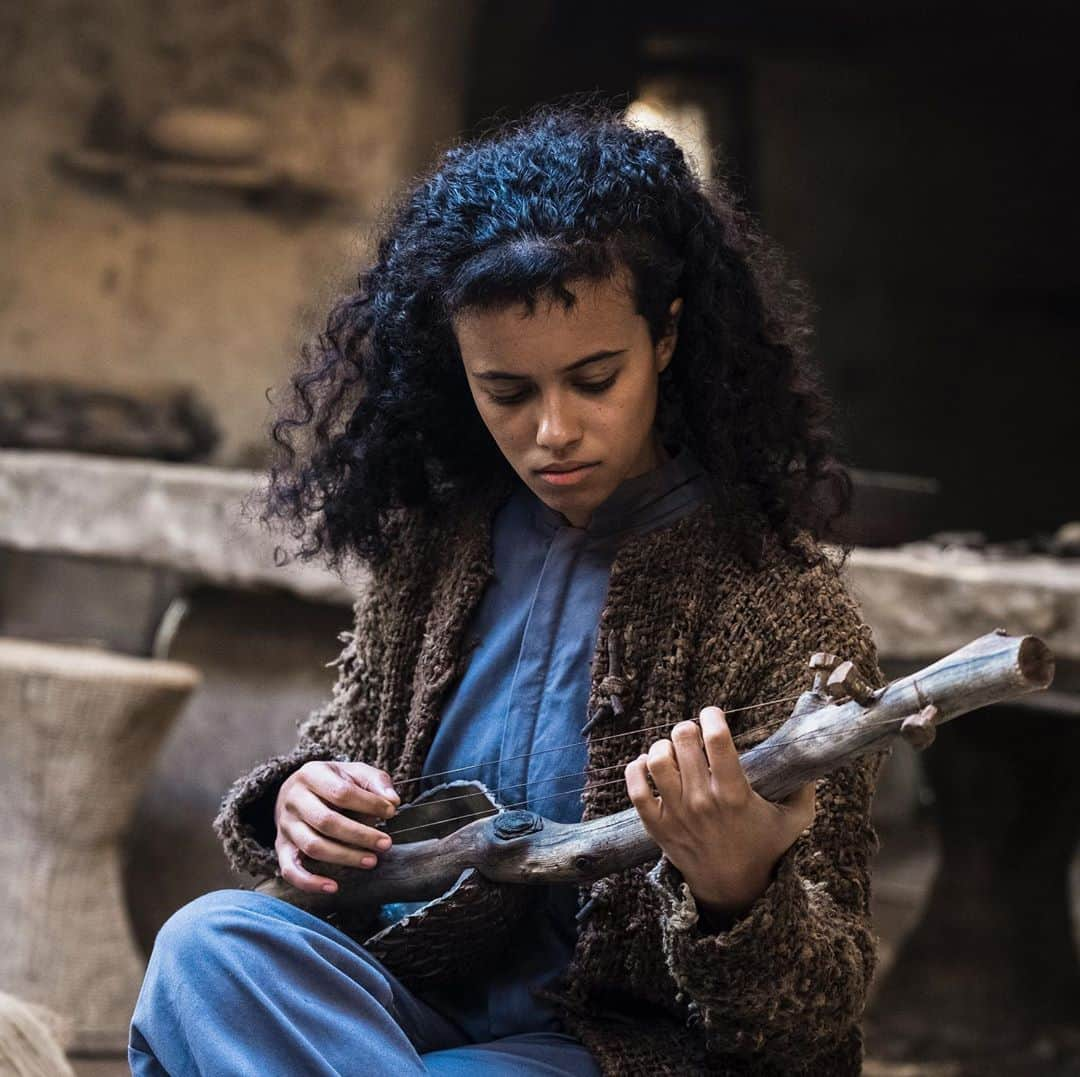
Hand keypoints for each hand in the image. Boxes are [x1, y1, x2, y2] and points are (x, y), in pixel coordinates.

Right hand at [274, 760, 400, 894]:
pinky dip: (310, 882)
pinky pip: (290, 870)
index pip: (341, 792)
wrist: (297, 789)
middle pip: (326, 821)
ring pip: (312, 846)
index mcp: (312, 774)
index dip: (369, 803)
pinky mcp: (281, 847)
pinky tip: (333, 887)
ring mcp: (285, 825)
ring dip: (344, 857)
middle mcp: (293, 799)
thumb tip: (392, 801)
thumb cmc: (333, 782)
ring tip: (371, 861)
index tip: (391, 812)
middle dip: (360, 835)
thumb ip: (375, 781)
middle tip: (386, 844)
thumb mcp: (354, 772)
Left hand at [624, 707, 815, 919]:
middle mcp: (702, 801)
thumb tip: (809, 758)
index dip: (712, 717)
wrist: (732, 889)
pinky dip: (636, 769)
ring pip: (657, 760)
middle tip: (694, 734)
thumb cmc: (763, 848)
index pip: (717, 740)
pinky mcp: (657, 826)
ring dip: (663, 746)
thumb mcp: (794, 821)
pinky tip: (647, 764)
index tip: (713, 714)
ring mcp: (677, 814)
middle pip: (683, 741)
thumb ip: (805, 789)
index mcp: (735, 794)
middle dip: (688, 729)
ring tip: (673, 750)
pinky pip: (635, 789)